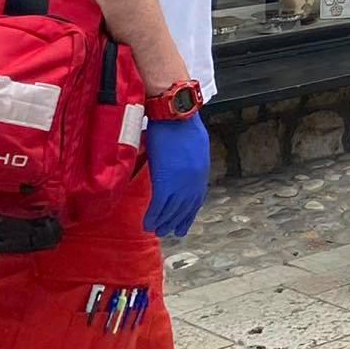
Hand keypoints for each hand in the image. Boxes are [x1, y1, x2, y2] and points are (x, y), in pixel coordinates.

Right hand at [142, 114, 210, 237]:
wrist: (175, 117)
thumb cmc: (182, 123)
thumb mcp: (195, 143)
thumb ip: (191, 159)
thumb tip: (183, 164)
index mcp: (202, 170)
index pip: (197, 197)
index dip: (190, 212)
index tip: (185, 222)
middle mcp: (194, 181)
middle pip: (185, 207)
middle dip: (178, 221)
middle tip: (171, 232)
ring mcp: (180, 183)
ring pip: (171, 210)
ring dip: (164, 222)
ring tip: (158, 231)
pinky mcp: (165, 182)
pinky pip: (158, 206)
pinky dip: (153, 217)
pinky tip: (147, 224)